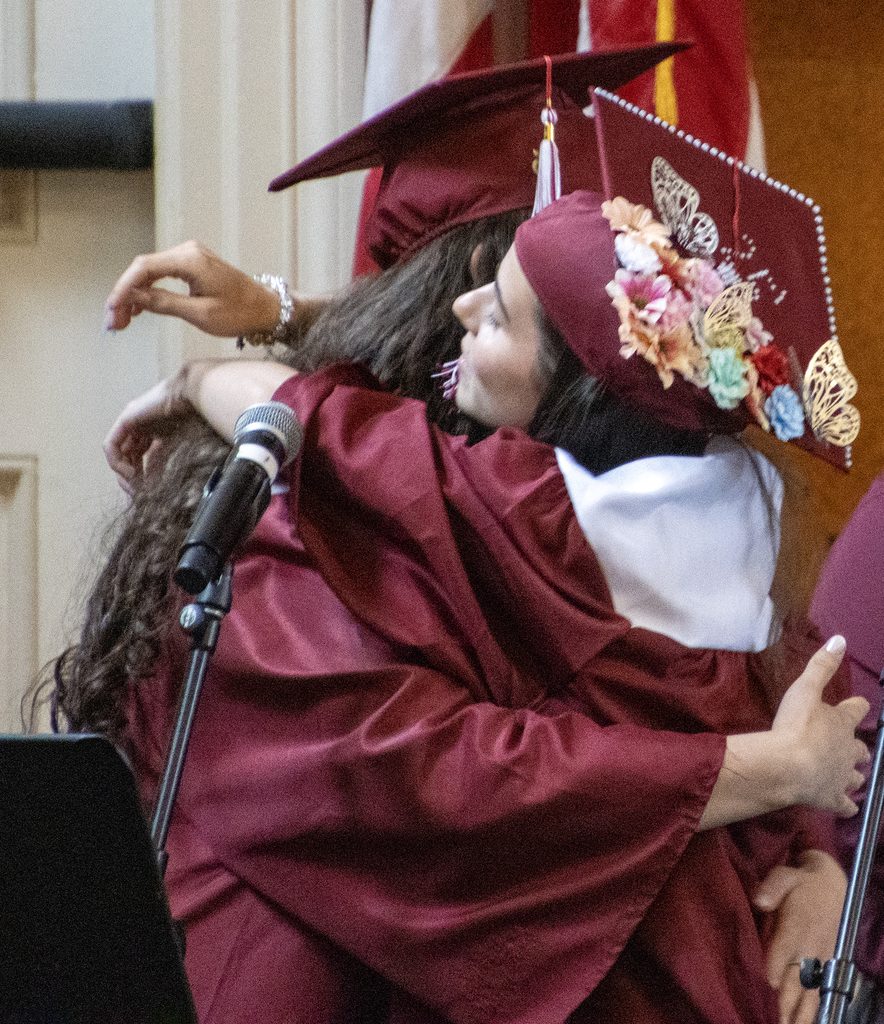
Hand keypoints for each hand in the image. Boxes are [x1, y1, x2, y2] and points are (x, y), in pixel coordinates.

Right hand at [103, 240, 282, 337]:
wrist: (265, 308)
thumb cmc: (240, 312)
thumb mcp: (200, 314)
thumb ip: (164, 304)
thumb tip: (133, 299)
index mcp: (190, 260)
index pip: (144, 268)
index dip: (123, 289)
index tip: (111, 310)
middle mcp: (187, 251)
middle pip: (143, 270)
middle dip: (124, 296)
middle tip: (113, 323)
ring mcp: (189, 256)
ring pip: (149, 273)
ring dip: (133, 296)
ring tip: (122, 322)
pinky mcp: (191, 265)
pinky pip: (161, 275)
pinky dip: (148, 292)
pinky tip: (138, 310)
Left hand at [104, 359, 296, 492]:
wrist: (206, 390)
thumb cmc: (214, 414)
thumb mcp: (210, 445)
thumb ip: (213, 462)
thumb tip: (232, 485)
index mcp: (168, 429)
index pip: (152, 456)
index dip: (151, 477)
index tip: (155, 497)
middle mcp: (150, 425)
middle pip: (135, 456)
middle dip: (136, 479)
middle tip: (141, 499)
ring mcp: (138, 420)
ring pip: (121, 452)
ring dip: (125, 474)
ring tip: (136, 491)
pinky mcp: (129, 418)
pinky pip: (113, 445)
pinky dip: (118, 463)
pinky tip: (132, 476)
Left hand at [756, 849, 845, 1023]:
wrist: (832, 884)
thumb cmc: (800, 882)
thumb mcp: (784, 875)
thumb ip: (772, 887)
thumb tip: (759, 901)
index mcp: (799, 922)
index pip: (786, 946)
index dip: (777, 964)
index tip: (770, 981)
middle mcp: (812, 942)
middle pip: (799, 973)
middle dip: (789, 996)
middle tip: (779, 1018)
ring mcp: (822, 954)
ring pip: (812, 985)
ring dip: (802, 1008)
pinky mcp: (829, 961)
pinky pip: (822, 987)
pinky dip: (815, 1004)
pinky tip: (806, 1020)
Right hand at [772, 637, 869, 815]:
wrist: (787, 766)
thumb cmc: (795, 726)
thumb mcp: (805, 689)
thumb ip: (821, 665)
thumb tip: (840, 639)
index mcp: (843, 723)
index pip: (857, 710)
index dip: (856, 707)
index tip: (855, 705)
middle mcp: (848, 750)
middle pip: (860, 749)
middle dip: (858, 748)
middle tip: (852, 747)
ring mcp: (841, 776)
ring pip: (856, 777)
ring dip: (854, 775)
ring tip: (850, 774)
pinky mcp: (831, 798)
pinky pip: (845, 805)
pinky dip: (847, 805)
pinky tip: (847, 806)